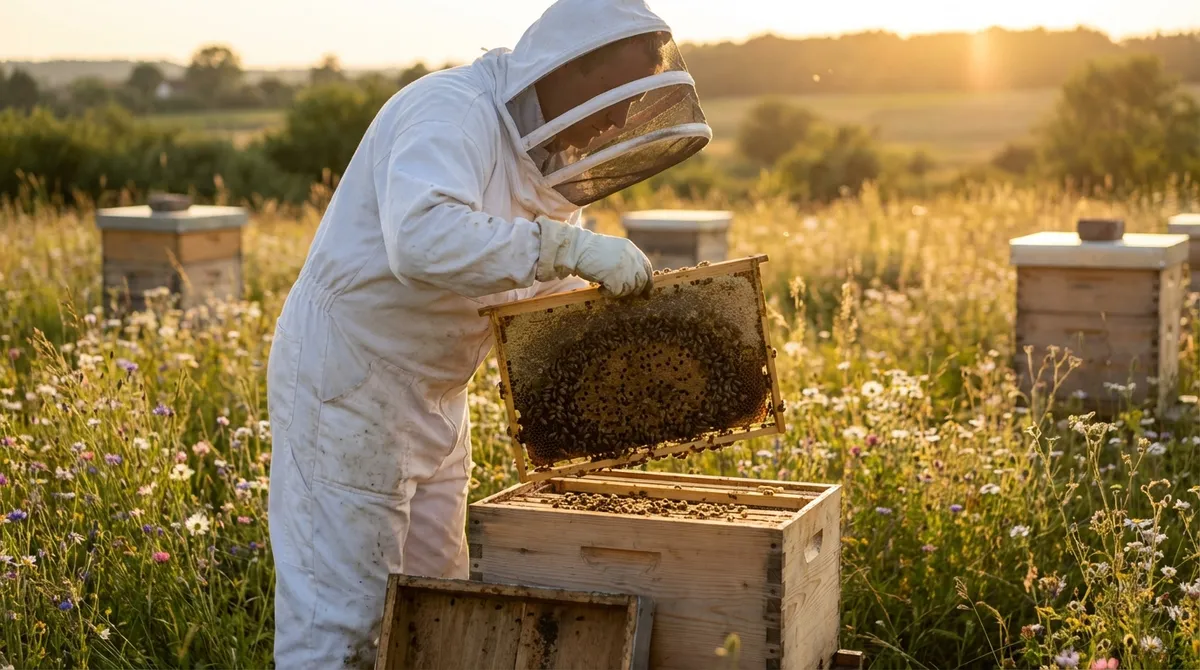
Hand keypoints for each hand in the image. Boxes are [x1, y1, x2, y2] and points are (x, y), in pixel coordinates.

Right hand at [535, 216, 653, 297]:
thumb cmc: (589, 251)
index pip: (646, 267)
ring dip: (620, 292)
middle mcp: (630, 257)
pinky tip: (600, 289)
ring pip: (630, 288)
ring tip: (607, 288)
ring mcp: (623, 267)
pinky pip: (617, 292)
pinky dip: (608, 294)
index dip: (648, 281)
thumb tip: (634, 279)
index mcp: (630, 249)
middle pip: (641, 279)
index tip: (647, 291)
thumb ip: (625, 260)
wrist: (575, 249)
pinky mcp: (614, 277)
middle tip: (630, 297)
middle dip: (637, 290)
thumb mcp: (613, 250)